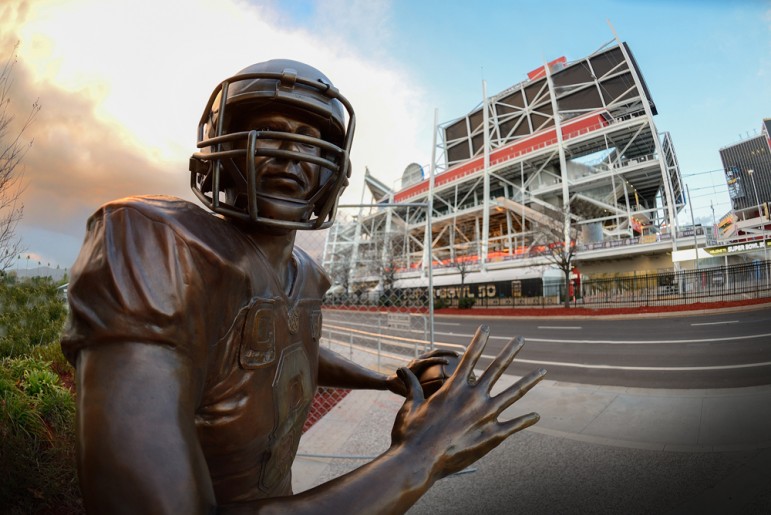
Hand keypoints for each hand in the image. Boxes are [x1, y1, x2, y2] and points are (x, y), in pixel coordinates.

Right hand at [389, 325, 544, 479]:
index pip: (470, 357)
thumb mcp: (409, 406)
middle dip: (510, 351)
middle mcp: (474, 397)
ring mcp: (486, 416)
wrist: (418, 462)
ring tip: (541, 371)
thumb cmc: (410, 434)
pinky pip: (515, 425)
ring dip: (528, 381)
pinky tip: (536, 416)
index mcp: (454, 388)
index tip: (487, 327)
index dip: (479, 340)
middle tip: (521, 339)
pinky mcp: (493, 436)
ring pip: (513, 393)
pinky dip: (526, 420)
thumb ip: (411, 386)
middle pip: (498, 368)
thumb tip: (400, 370)